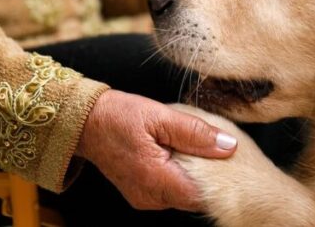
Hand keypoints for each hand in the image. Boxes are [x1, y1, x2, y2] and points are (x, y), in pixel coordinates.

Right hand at [76, 90, 237, 210]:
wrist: (85, 122)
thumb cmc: (119, 116)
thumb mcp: (161, 116)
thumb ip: (196, 133)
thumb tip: (228, 145)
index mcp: (156, 179)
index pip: (202, 195)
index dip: (220, 179)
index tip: (229, 160)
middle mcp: (150, 196)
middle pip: (194, 197)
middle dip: (208, 176)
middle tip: (213, 148)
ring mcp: (145, 198)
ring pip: (183, 194)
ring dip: (193, 174)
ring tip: (194, 147)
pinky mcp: (142, 194)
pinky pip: (170, 190)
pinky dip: (179, 175)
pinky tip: (178, 154)